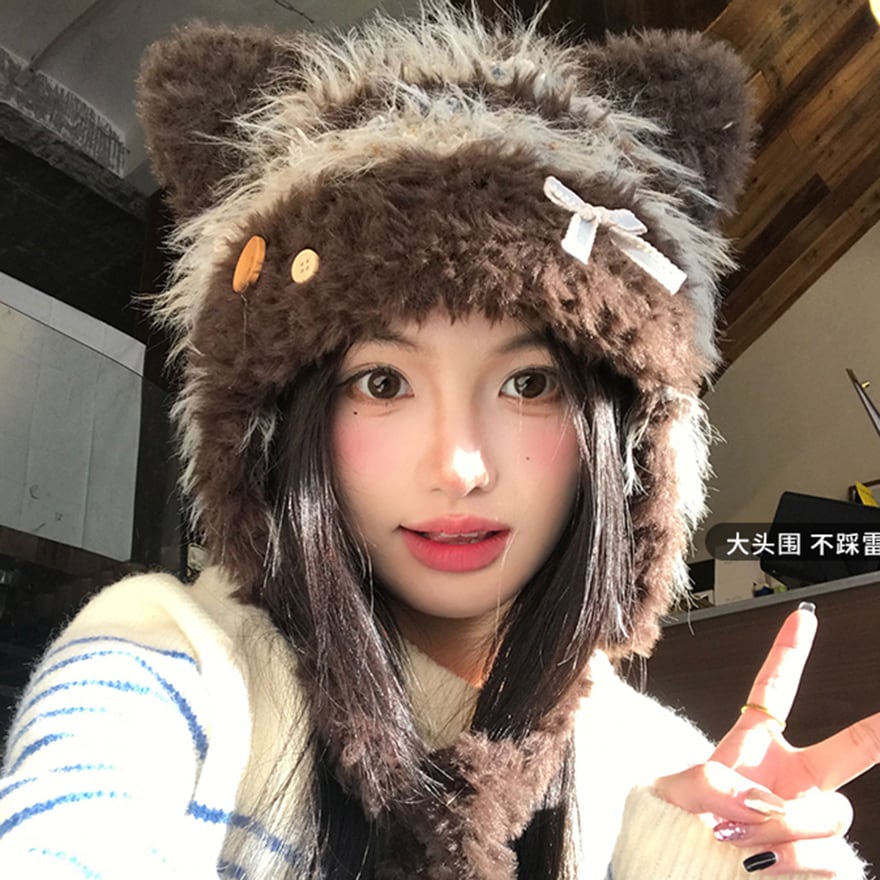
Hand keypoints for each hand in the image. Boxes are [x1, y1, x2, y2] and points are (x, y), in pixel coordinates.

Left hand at [654, 603, 879, 873]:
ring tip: (744, 840)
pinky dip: (794, 860)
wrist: (684, 868)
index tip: (801, 617)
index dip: (789, 653)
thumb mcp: (678, 791)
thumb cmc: (679, 823)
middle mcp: (795, 778)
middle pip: (850, 749)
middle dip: (878, 731)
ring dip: (786, 826)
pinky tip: (761, 865)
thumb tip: (759, 799)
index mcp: (756, 745)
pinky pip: (830, 855)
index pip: (775, 691)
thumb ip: (708, 782)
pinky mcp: (825, 860)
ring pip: (832, 812)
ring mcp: (813, 819)